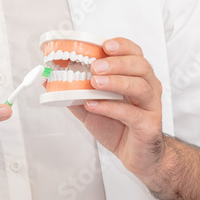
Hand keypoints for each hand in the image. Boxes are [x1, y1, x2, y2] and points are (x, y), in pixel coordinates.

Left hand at [68, 37, 166, 187]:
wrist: (134, 154)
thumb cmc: (117, 126)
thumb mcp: (90, 106)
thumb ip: (73, 92)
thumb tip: (48, 80)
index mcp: (136, 77)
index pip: (134, 53)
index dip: (122, 46)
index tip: (104, 45)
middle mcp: (148, 87)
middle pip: (140, 66)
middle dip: (116, 63)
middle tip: (95, 66)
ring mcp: (151, 106)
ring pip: (140, 86)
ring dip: (116, 82)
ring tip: (94, 83)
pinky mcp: (149, 125)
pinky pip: (132, 114)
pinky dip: (111, 108)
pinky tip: (94, 105)